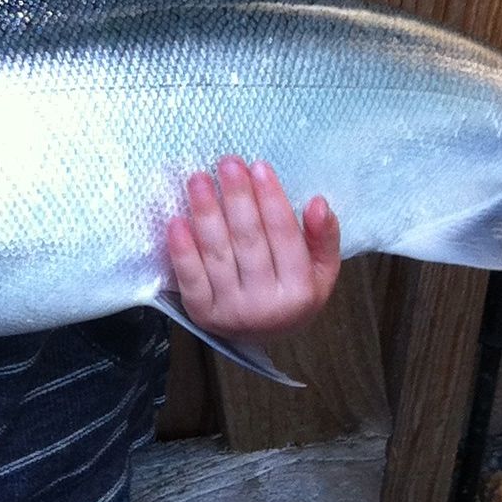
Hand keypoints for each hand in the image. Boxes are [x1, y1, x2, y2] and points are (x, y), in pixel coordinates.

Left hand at [167, 157, 339, 337]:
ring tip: (199, 180)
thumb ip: (324, 237)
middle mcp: (265, 304)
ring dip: (206, 213)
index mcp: (299, 291)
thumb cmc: (292, 292)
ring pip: (218, 255)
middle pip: (249, 241)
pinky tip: (177, 221)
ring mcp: (231, 311)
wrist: (261, 338)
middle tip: (227, 163)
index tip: (259, 166)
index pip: (284, 236)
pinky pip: (190, 278)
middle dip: (237, 198)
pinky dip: (182, 249)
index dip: (271, 200)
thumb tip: (318, 203)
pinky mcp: (201, 314)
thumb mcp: (321, 271)